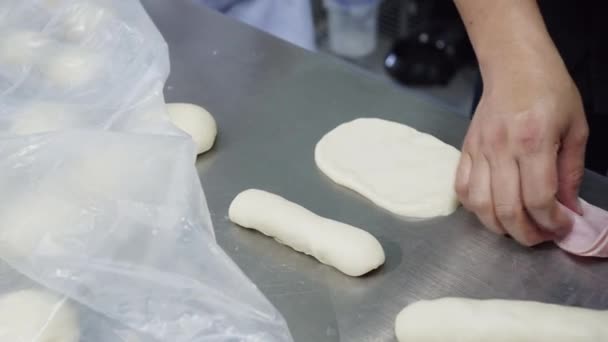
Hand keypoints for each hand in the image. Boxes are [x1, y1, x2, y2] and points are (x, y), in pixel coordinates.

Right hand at [455, 56, 588, 245]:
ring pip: (480, 205)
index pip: (539, 197)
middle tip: (541, 236)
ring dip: (498, 226)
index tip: (563, 227)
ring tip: (516, 227)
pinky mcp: (465, 150)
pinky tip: (491, 208)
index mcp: (534, 141)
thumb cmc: (550, 91)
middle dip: (526, 234)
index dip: (552, 222)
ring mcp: (479, 150)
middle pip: (507, 209)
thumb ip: (571, 171)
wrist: (513, 66)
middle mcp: (502, 149)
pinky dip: (475, 208)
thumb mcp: (576, 127)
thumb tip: (568, 208)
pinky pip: (461, 189)